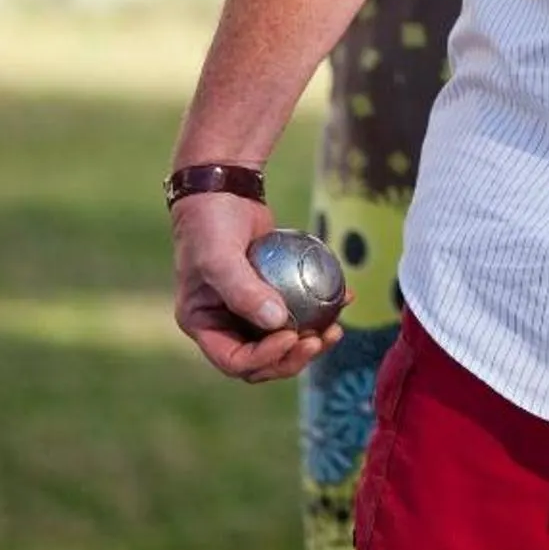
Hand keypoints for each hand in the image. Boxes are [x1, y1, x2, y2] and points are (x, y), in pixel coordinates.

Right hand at [171, 190, 346, 381]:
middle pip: (263, 359)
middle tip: (320, 339)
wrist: (223, 189)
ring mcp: (249, 309)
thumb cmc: (210, 224)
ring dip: (311, 341)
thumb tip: (278, 323)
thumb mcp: (219, 257)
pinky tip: (345, 299)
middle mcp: (224, 323)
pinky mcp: (272, 292)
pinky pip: (298, 309)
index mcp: (203, 325)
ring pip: (283, 339)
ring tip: (336, 329)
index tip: (291, 337)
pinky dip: (320, 309)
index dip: (265, 358)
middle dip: (293, 356)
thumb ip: (244, 291)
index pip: (235, 361)